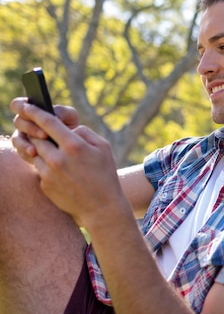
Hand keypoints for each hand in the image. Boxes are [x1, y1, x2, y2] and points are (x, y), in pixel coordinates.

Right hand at [11, 97, 78, 159]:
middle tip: (45, 134)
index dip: (20, 107)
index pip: (18, 105)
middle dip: (31, 127)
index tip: (28, 110)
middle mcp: (25, 123)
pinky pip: (21, 151)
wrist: (75, 147)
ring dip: (25, 143)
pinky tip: (34, 155)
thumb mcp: (69, 116)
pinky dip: (27, 153)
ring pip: (17, 139)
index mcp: (32, 110)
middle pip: (18, 122)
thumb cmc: (71, 126)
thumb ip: (61, 111)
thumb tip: (53, 115)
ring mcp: (23, 137)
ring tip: (35, 150)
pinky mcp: (25, 151)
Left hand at [12, 101, 126, 227]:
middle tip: (46, 134)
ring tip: (59, 158)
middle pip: (36, 137)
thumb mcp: (103, 148)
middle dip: (38, 133)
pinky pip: (40, 169)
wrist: (101, 207)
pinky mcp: (44, 185)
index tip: (28, 105)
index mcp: (73, 146)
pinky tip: (63, 174)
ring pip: (36, 153)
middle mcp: (57, 159)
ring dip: (43, 151)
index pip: (48, 122)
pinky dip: (47, 167)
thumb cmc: (105, 175)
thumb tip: (70, 129)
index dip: (35, 111)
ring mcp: (48, 173)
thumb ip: (85, 133)